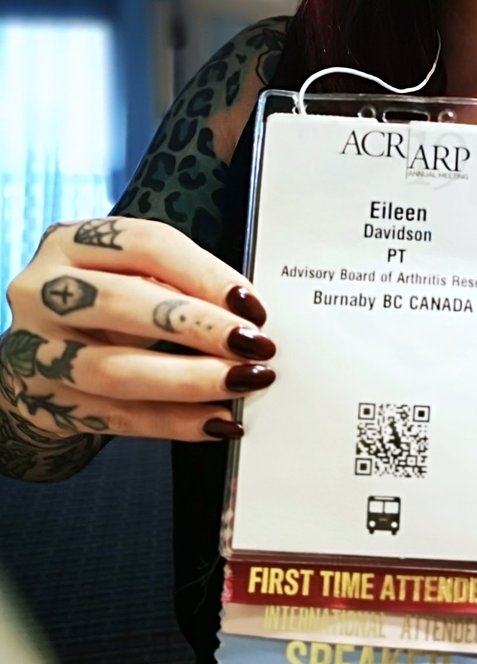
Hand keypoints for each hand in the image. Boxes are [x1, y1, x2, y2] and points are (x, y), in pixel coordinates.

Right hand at [1, 216, 274, 442]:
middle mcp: (43, 291)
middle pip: (122, 303)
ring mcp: (36, 350)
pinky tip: (217, 421)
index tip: (252, 304)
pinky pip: (118, 417)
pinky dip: (174, 421)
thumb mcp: (127, 274)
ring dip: (190, 379)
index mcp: (72, 242)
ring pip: (115, 369)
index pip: (146, 246)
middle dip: (198, 326)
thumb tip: (248, 314)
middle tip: (255, 345)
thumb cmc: (104, 305)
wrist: (37, 358)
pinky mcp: (45, 403)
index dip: (205, 274)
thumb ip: (176, 284)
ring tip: (242, 382)